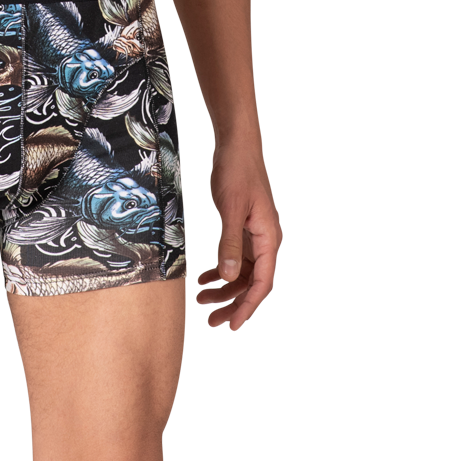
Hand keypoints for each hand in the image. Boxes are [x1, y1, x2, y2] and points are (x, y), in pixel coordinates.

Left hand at [194, 142, 281, 330]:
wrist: (236, 146)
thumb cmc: (237, 172)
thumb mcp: (230, 209)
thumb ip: (230, 243)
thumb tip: (229, 277)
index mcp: (268, 238)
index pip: (261, 283)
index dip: (246, 306)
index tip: (232, 324)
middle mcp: (265, 240)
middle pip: (251, 282)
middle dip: (232, 303)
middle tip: (211, 321)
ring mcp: (254, 235)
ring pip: (242, 272)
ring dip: (224, 288)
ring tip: (202, 301)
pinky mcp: (242, 228)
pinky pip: (235, 258)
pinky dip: (221, 269)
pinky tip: (205, 278)